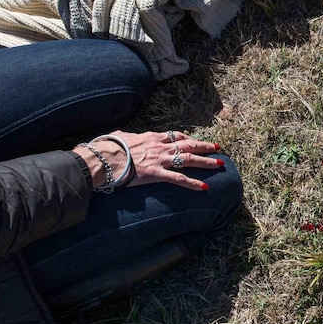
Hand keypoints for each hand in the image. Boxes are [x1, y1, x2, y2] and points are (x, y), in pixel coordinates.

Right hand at [74, 130, 222, 190]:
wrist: (102, 158)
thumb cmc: (107, 147)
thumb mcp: (120, 136)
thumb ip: (126, 136)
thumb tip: (122, 136)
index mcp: (152, 137)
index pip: (175, 136)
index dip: (188, 138)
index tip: (196, 140)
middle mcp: (160, 147)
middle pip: (188, 144)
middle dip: (204, 146)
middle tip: (217, 148)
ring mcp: (160, 160)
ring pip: (189, 159)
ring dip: (206, 161)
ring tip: (220, 164)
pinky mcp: (157, 174)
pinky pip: (179, 179)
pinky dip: (193, 183)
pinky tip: (205, 187)